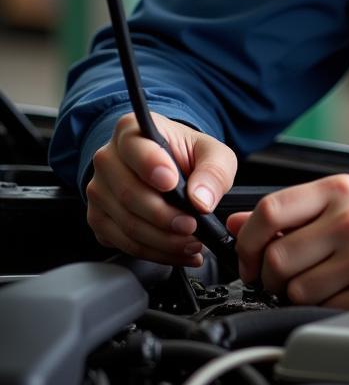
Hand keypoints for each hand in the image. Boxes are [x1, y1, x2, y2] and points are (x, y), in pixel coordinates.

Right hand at [86, 112, 236, 266]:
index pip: (134, 147)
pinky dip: (155, 253)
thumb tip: (201, 199)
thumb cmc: (187, 155)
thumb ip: (213, 170)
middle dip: (164, 215)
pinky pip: (124, 244)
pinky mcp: (100, 220)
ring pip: (126, 224)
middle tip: (191, 225)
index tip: (172, 182)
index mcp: (131, 131)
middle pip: (128, 194)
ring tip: (191, 242)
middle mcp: (107, 160)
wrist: (171, 169)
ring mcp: (99, 192)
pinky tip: (179, 251)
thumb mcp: (212, 152)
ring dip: (163, 240)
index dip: (151, 165)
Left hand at [227, 174, 348, 312]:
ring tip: (322, 284)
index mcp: (341, 190)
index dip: (247, 241)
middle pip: (276, 257)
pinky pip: (320, 310)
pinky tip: (343, 295)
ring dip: (297, 295)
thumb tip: (237, 225)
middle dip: (270, 276)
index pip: (269, 211)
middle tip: (284, 278)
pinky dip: (323, 309)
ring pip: (293, 290)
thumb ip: (294, 210)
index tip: (249, 256)